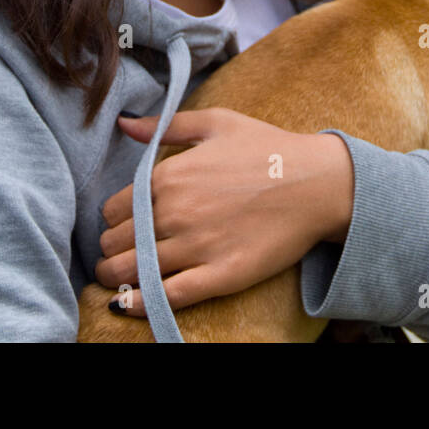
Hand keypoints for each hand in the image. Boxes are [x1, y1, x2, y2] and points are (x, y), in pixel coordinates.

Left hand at [94, 107, 353, 317]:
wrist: (318, 182)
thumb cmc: (268, 148)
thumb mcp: (216, 122)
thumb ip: (164, 126)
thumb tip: (123, 123)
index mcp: (168, 177)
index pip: (112, 211)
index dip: (113, 221)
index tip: (122, 226)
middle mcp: (174, 213)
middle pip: (115, 245)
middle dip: (111, 251)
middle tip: (119, 255)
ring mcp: (196, 246)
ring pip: (132, 273)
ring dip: (117, 279)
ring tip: (120, 280)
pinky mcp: (220, 275)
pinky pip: (165, 297)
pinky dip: (140, 304)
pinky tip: (129, 305)